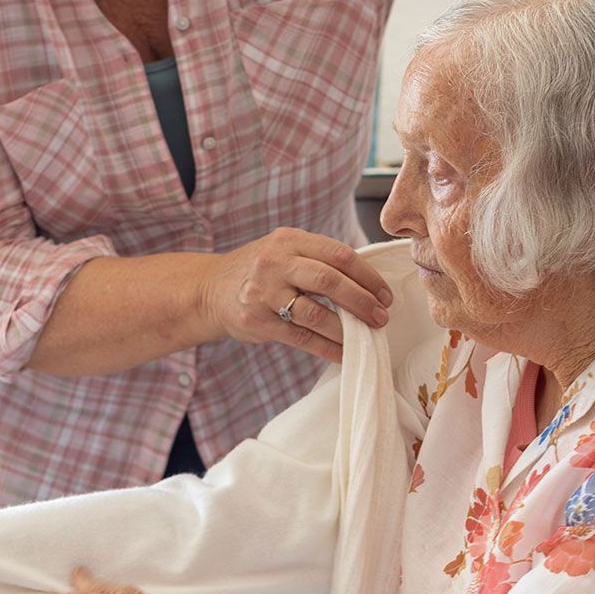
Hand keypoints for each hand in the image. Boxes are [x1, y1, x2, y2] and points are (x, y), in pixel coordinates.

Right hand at [200, 228, 391, 364]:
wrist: (209, 290)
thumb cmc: (259, 271)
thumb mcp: (284, 250)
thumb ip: (318, 259)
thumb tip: (368, 282)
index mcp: (289, 240)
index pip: (339, 254)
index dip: (367, 277)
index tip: (384, 295)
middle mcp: (275, 262)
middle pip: (329, 280)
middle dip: (362, 301)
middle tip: (381, 317)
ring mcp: (264, 293)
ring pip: (316, 313)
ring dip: (347, 328)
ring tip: (365, 335)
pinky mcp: (259, 322)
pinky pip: (302, 338)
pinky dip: (328, 348)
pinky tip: (344, 353)